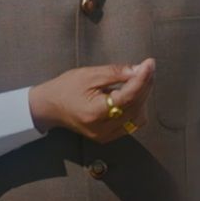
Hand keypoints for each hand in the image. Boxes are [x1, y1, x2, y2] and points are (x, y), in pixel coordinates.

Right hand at [28, 59, 154, 142]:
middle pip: (135, 106)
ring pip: (138, 117)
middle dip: (145, 85)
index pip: (128, 96)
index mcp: (95, 112)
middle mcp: (102, 128)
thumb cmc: (66, 87)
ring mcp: (106, 135)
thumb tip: (138, 70)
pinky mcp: (108, 137)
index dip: (142, 79)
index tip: (149, 63)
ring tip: (140, 80)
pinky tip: (134, 95)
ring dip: (143, 97)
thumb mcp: (88, 74)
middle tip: (147, 67)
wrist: (50, 107)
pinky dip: (137, 108)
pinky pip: (132, 124)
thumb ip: (114, 73)